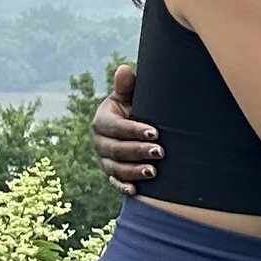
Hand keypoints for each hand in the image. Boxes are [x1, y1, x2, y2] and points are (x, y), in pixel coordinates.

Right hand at [91, 63, 158, 190]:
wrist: (139, 127)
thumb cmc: (138, 108)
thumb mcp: (132, 96)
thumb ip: (128, 86)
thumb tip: (124, 69)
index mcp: (102, 120)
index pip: (114, 127)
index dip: (133, 130)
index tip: (154, 133)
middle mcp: (99, 141)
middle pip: (115, 149)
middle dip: (138, 151)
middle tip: (160, 152)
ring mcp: (104, 159)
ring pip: (115, 168)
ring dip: (133, 171)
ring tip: (154, 171)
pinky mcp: (111, 173)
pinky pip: (114, 182)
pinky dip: (123, 187)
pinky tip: (136, 191)